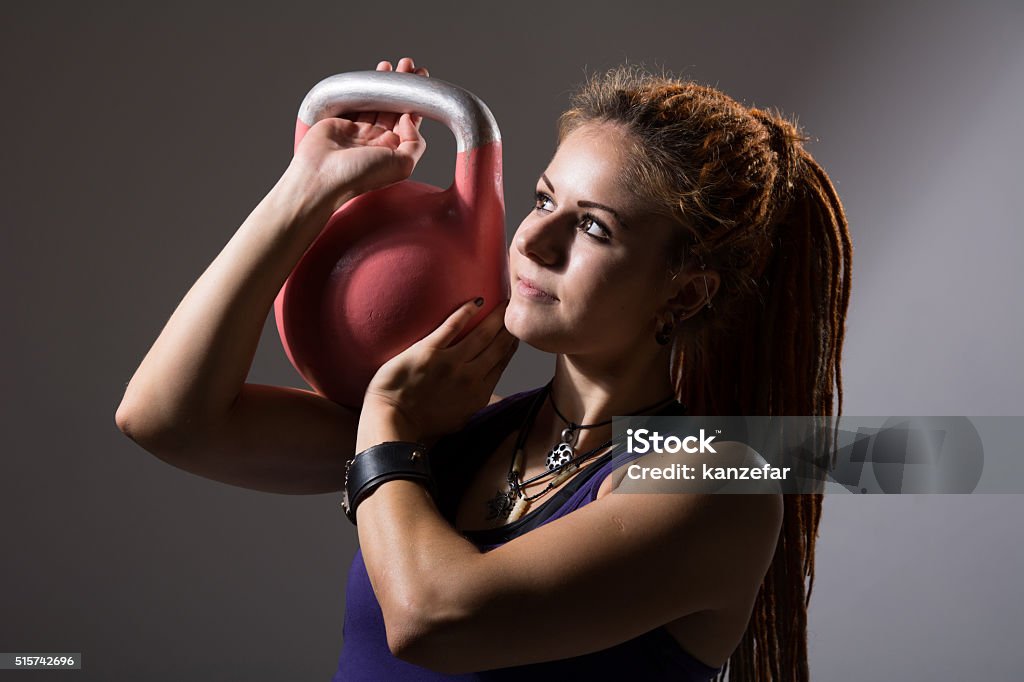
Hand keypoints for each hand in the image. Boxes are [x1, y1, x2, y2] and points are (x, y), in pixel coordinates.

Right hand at [284, 57, 430, 212]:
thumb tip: (410, 118)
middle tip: (410, 66)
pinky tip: (374, 74)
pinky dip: (366, 87)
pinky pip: (358, 101)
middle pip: (396, 108)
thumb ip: (415, 142)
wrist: (320, 175)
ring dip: (385, 83)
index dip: (418, 100)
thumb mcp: (402, 165)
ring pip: (377, 102)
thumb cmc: (358, 175)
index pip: (411, 121)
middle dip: (403, 86)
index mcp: (395, 153)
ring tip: (393, 65)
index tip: (422, 80)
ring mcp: (361, 132)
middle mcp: (379, 142)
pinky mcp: (343, 123)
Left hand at [359, 299, 517, 446]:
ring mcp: (450, 363)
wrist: (392, 421)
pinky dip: (467, 312)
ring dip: (496, 316)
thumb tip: (484, 390)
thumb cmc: (422, 422)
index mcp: (479, 394)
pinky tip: (477, 301)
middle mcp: (470, 377)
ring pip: (482, 334)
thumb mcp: (459, 419)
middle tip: (515, 309)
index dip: (511, 343)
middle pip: (498, 346)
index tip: (515, 329)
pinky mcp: (429, 351)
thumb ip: (475, 402)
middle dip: (509, 326)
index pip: (502, 361)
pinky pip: (453, 325)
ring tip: (503, 302)